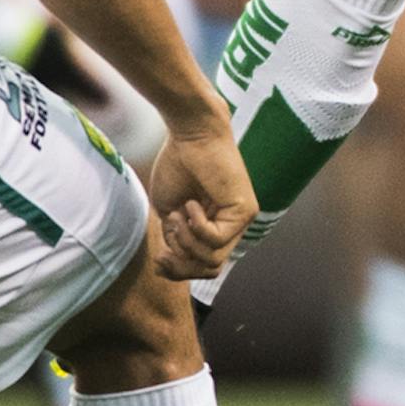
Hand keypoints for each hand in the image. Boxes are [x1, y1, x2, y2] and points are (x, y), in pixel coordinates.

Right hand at [147, 116, 256, 279]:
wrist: (189, 134)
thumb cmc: (177, 164)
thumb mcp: (168, 213)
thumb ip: (174, 241)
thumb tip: (169, 267)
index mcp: (214, 226)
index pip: (202, 266)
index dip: (179, 271)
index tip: (159, 258)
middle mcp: (231, 226)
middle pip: (209, 269)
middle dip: (181, 265)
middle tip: (165, 246)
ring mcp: (240, 219)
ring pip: (213, 259)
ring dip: (186, 242)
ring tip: (178, 216)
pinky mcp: (245, 211)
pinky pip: (217, 240)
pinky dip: (196, 227)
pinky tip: (191, 204)